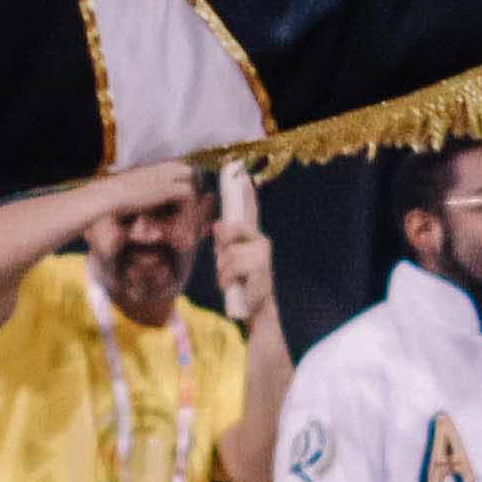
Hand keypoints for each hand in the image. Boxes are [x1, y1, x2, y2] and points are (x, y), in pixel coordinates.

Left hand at [205, 169, 273, 328]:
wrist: (254, 309)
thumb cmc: (240, 283)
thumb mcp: (227, 260)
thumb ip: (223, 242)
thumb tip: (218, 226)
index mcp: (251, 236)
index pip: (249, 210)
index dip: (245, 192)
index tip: (241, 172)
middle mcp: (261, 241)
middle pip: (231, 229)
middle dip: (222, 248)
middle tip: (225, 266)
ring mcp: (263, 255)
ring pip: (228, 253)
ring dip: (223, 270)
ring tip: (231, 280)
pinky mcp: (261, 269)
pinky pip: (232, 267)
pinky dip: (227, 280)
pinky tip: (236, 287)